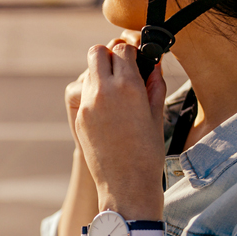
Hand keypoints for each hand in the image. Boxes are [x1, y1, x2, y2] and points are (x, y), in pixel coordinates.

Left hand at [75, 42, 165, 221]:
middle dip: (110, 57)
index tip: (136, 59)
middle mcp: (104, 92)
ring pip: (87, 72)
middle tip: (122, 70)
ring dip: (100, 75)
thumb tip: (154, 65)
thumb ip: (155, 85)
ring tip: (116, 92)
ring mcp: (87, 105)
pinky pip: (84, 94)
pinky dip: (94, 94)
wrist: (127, 186)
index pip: (122, 49)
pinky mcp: (79, 118)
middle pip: (97, 53)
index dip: (130, 51)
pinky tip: (110, 110)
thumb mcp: (157, 115)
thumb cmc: (148, 154)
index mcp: (128, 87)